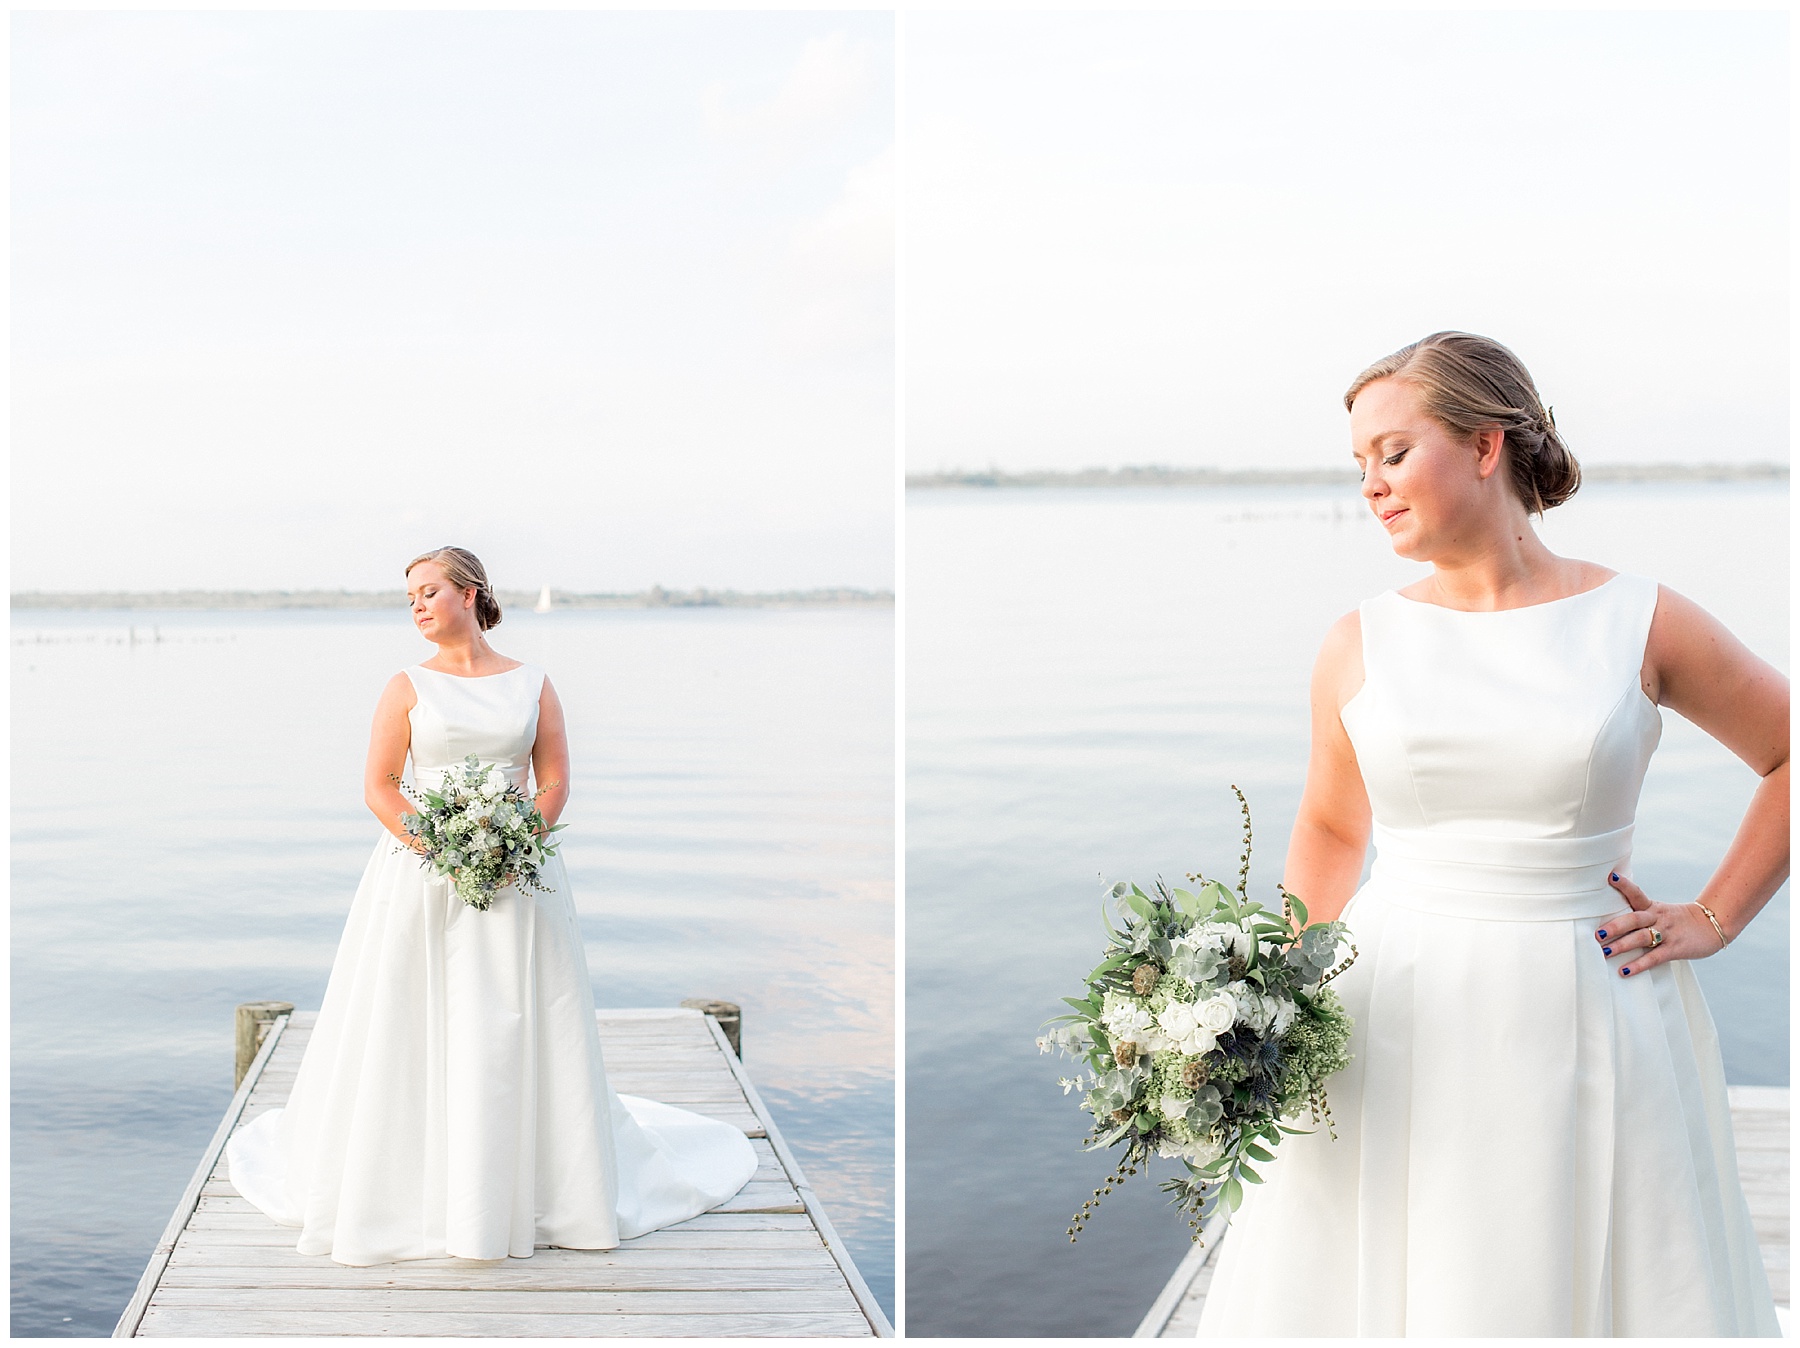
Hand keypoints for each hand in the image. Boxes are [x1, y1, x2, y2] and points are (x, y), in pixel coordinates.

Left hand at [1595, 873, 1725, 976]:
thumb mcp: (1659, 910)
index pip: (1636, 893)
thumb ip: (1638, 913)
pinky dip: (1638, 965)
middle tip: (1597, 934)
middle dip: (1615, 926)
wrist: (1711, 926)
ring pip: (1642, 938)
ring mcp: (1666, 933)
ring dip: (1622, 946)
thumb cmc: (1678, 920)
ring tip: (1605, 952)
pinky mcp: (1675, 949)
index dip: (1624, 885)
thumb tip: (1607, 918)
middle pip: (1634, 919)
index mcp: (1652, 907)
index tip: (1610, 877)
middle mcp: (1657, 918)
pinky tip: (1624, 971)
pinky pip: (1654, 958)